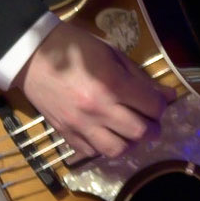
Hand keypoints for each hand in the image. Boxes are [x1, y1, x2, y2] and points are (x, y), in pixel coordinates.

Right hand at [17, 20, 171, 161]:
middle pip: (139, 132)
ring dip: (130, 143)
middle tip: (152, 122)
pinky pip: (92, 153)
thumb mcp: (112, 53)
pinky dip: (104, 148)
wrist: (33, 56)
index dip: (162, 106)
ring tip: (130, 132)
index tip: (162, 101)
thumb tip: (166, 95)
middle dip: (153, 128)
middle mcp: (98, 110)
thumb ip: (139, 77)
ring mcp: (81, 126)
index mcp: (112, 84)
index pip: (151, 107)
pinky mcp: (66, 135)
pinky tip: (107, 134)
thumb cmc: (75, 48)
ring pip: (117, 150)